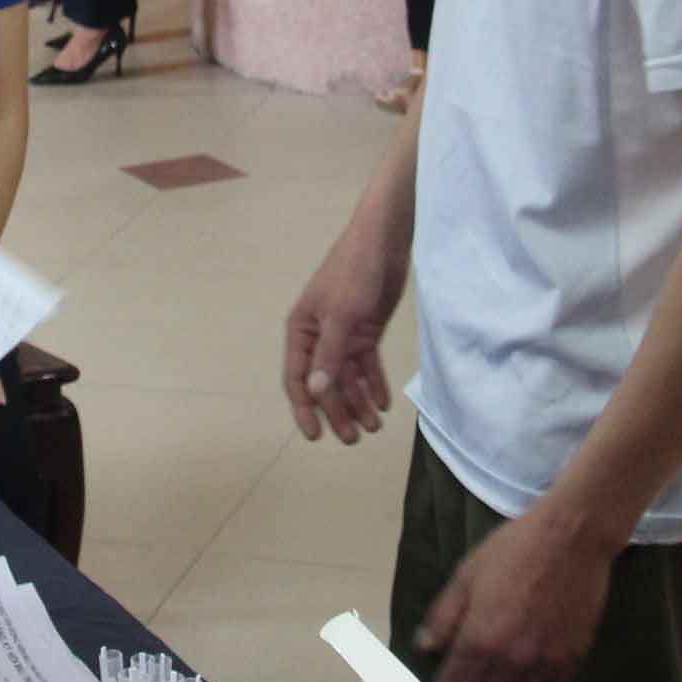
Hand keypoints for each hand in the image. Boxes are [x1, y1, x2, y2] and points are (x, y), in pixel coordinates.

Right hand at [282, 219, 407, 442]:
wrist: (384, 242)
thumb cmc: (354, 273)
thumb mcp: (341, 315)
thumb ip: (329, 355)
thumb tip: (315, 391)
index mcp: (302, 331)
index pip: (297, 378)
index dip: (305, 409)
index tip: (316, 436)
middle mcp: (319, 337)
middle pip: (325, 383)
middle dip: (338, 411)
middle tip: (353, 439)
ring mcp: (344, 335)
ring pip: (348, 378)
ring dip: (359, 402)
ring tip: (374, 426)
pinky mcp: (366, 331)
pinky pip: (367, 365)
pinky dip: (374, 384)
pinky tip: (384, 403)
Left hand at [415, 508, 623, 681]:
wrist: (571, 537)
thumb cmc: (514, 550)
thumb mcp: (466, 575)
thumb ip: (443, 617)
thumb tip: (426, 647)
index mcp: (481, 639)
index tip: (445, 677)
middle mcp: (513, 660)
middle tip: (473, 664)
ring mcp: (546, 661)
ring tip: (501, 663)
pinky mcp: (573, 657)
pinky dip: (536, 680)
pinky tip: (532, 659)